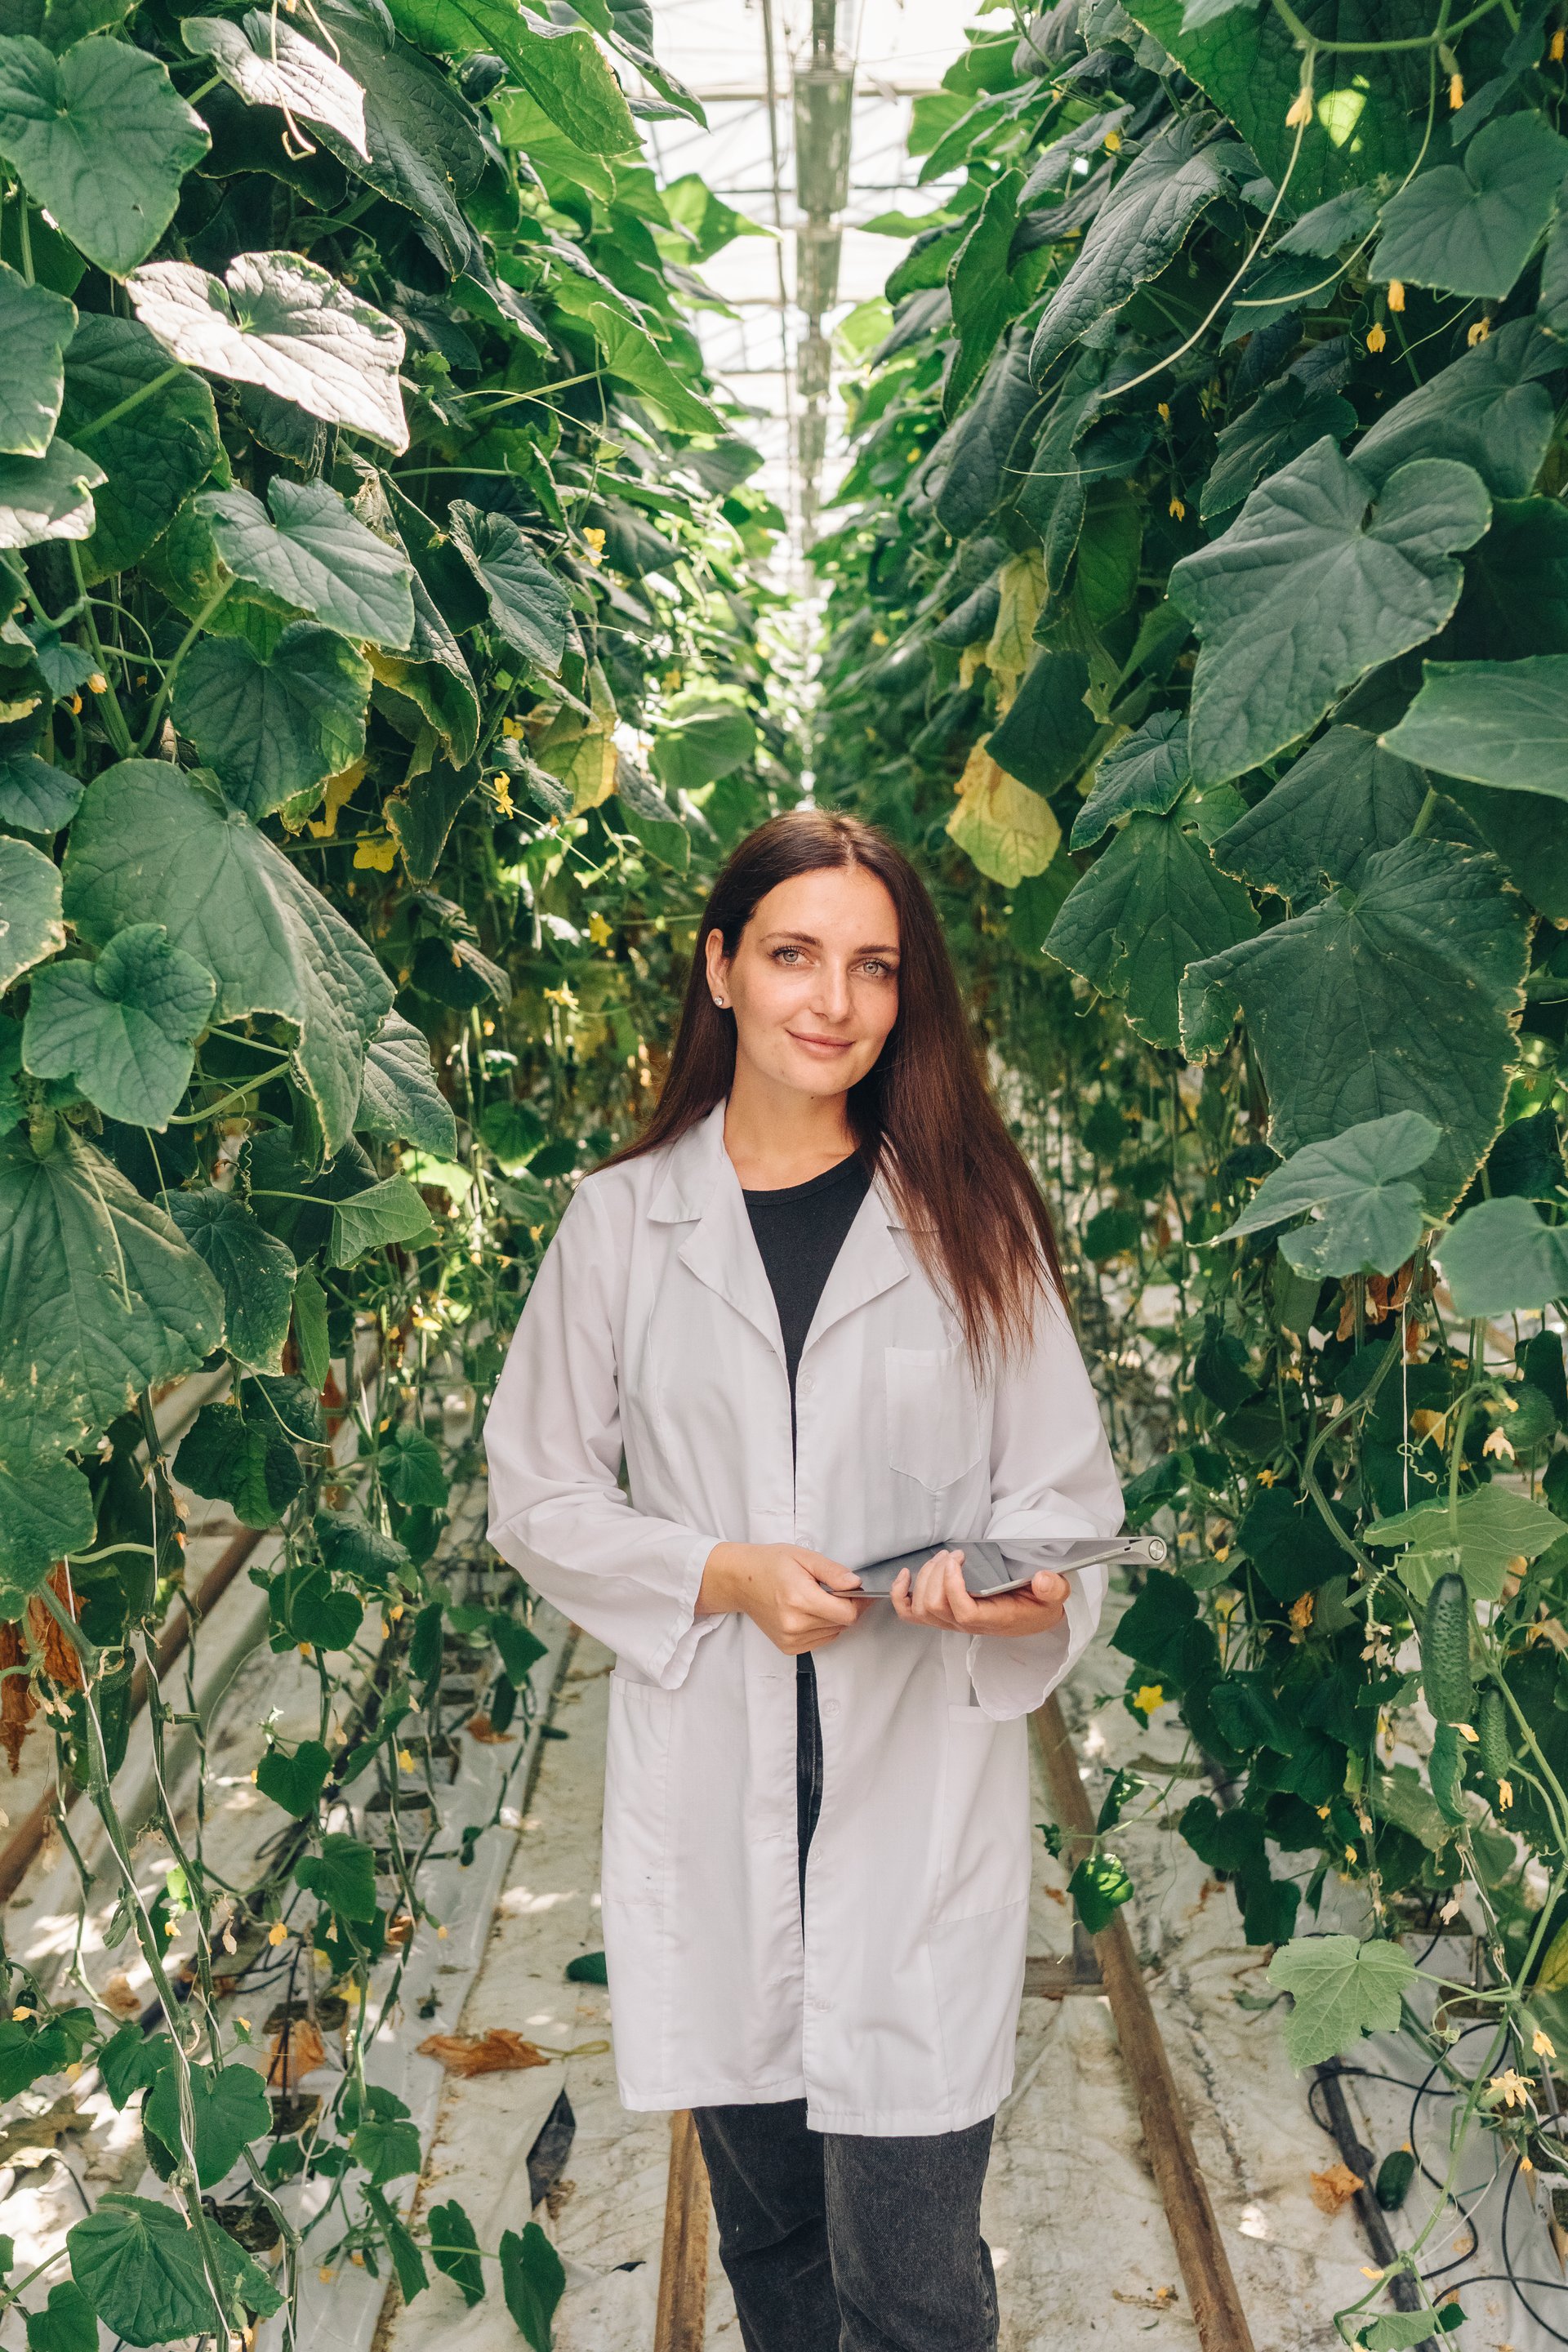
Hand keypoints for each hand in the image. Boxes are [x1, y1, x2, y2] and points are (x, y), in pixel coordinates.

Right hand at [697, 1542, 872, 1655]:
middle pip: (842, 1624)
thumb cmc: (770, 1565)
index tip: (858, 1591)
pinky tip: (809, 1611)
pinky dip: (823, 1627)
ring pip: (834, 1633)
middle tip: (835, 1589)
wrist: (740, 1580)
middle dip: (846, 1606)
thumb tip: (856, 1584)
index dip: (859, 1602)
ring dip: (834, 1617)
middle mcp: (794, 1623)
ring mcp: (790, 1638)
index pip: (847, 1614)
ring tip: (817, 1598)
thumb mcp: (804, 1557)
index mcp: (800, 1598)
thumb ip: (833, 1572)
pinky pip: (821, 1640)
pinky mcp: (788, 1647)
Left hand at [889, 1548, 1071, 1638]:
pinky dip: (900, 1595)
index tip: (958, 1558)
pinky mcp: (943, 1616)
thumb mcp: (1055, 1594)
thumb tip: (1042, 1580)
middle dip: (937, 1575)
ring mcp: (953, 1622)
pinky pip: (910, 1614)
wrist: (1034, 1614)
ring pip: (922, 1609)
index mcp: (995, 1620)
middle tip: (954, 1554)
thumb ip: (1053, 1588)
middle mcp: (969, 1625)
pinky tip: (905, 1576)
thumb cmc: (1040, 1603)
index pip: (963, 1612)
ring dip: (925, 1578)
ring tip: (943, 1558)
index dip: (952, 1587)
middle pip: (936, 1607)